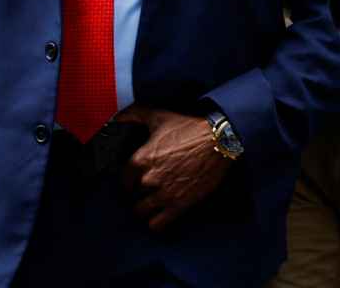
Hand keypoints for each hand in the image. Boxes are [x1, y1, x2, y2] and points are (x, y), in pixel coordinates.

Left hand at [113, 105, 230, 232]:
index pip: (123, 178)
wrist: (221, 139)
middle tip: (147, 189)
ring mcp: (164, 193)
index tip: (134, 179)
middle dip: (139, 192)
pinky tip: (160, 215)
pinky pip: (157, 224)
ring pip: (141, 211)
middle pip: (132, 195)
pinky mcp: (179, 204)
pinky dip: (156, 222)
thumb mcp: (160, 116)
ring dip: (146, 208)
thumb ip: (134, 114)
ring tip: (153, 203)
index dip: (129, 179)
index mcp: (140, 159)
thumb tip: (118, 117)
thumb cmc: (191, 127)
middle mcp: (148, 179)